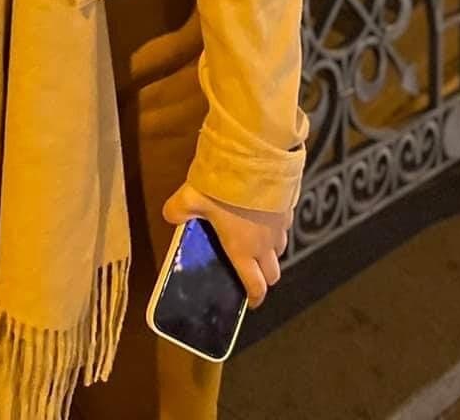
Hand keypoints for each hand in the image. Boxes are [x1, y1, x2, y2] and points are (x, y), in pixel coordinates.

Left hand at [162, 182, 289, 309]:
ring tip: (254, 237)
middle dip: (263, 276)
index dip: (254, 298)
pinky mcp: (289, 206)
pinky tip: (263, 211)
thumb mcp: (192, 197)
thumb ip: (178, 210)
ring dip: (270, 250)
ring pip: (279, 248)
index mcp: (243, 250)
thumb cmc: (225, 186)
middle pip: (273, 274)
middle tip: (250, 269)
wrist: (257, 158)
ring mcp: (280, 226)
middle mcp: (265, 244)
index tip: (249, 301)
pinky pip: (284, 224)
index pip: (255, 287)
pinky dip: (275, 225)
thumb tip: (170, 215)